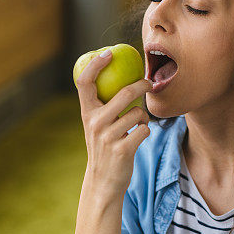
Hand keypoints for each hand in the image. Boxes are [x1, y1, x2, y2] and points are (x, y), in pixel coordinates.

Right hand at [76, 50, 154, 195]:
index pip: (84, 82)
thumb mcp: (98, 125)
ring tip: (139, 124)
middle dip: (142, 85)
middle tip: (149, 82)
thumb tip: (124, 77)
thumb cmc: (105, 147)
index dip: (95, 64)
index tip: (108, 53)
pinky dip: (146, 131)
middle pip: (124, 93)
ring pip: (138, 113)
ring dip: (144, 117)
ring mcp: (108, 137)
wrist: (103, 181)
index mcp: (87, 113)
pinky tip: (139, 136)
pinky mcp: (122, 150)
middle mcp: (94, 123)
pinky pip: (144, 130)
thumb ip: (105, 106)